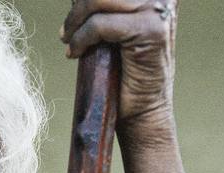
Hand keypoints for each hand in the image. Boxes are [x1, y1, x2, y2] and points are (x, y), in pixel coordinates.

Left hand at [61, 0, 177, 131]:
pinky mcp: (148, 30)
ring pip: (99, 0)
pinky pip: (100, 24)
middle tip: (66, 31)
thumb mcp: (116, 31)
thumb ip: (107, 9)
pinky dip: (81, 39)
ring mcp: (157, 10)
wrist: (142, 110)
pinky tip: (74, 53)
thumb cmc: (126, 74)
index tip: (74, 12)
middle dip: (79, 7)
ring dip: (76, 21)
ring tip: (68, 40)